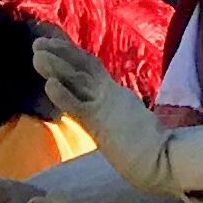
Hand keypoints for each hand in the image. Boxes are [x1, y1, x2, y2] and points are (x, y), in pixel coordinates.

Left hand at [29, 27, 175, 190]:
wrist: (165, 159)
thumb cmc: (149, 149)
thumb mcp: (127, 124)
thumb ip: (115, 116)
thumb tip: (105, 117)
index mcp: (115, 94)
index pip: (91, 68)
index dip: (72, 54)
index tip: (54, 42)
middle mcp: (110, 93)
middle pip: (83, 66)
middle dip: (60, 52)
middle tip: (38, 42)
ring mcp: (107, 104)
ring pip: (78, 79)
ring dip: (56, 65)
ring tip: (37, 53)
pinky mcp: (102, 120)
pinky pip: (79, 106)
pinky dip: (63, 95)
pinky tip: (49, 84)